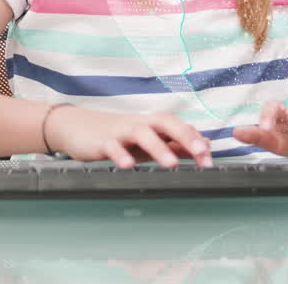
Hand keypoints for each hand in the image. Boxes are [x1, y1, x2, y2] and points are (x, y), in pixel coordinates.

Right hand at [43, 106, 213, 168]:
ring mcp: (121, 131)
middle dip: (185, 136)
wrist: (78, 127)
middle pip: (166, 122)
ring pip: (142, 134)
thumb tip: (203, 147)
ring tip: (171, 164)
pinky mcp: (103, 141)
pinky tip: (128, 166)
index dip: (197, 142)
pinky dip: (121, 155)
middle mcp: (141, 124)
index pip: (180, 128)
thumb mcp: (148, 140)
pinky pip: (113, 147)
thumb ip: (174, 144)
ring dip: (158, 148)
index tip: (210, 160)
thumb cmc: (118, 135)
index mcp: (154, 124)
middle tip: (201, 153)